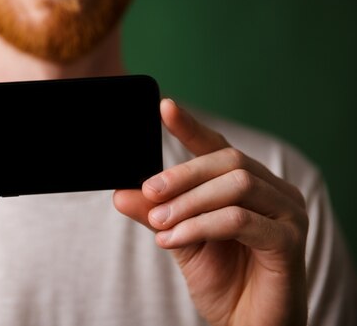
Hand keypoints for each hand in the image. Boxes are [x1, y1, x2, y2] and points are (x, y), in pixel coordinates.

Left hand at [114, 99, 308, 325]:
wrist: (245, 324)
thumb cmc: (221, 280)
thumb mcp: (179, 239)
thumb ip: (156, 213)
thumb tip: (122, 192)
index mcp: (250, 186)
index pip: (219, 147)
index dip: (192, 127)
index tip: (164, 108)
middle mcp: (274, 192)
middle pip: (228, 161)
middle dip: (182, 175)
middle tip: (149, 192)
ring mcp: (287, 214)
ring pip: (236, 185)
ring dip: (188, 202)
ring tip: (160, 224)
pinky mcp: (290, 241)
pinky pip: (240, 220)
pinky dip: (200, 225)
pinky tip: (173, 240)